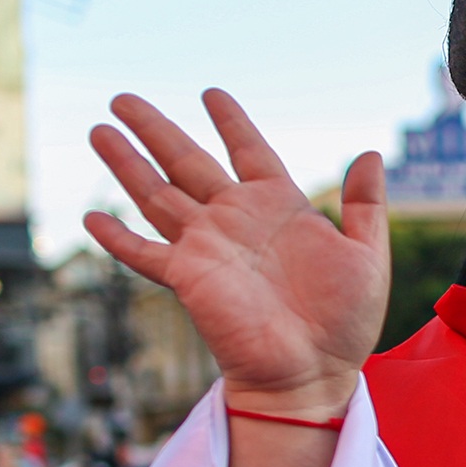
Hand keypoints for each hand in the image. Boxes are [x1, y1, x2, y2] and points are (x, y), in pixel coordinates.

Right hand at [85, 90, 391, 411]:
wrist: (314, 373)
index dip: (230, 122)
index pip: (248, 150)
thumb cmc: (344, 323)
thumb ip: (366, 205)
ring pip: (156, 194)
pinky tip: (92, 218)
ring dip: (126, 164)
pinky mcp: (187, 277)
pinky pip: (144, 253)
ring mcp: (207, 247)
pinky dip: (117, 237)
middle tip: (122, 98)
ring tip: (98, 130)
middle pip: (186, 162)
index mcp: (279, 206)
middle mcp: (235, 220)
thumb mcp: (367, 256)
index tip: (209, 93)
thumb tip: (372, 154)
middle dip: (155, 130)